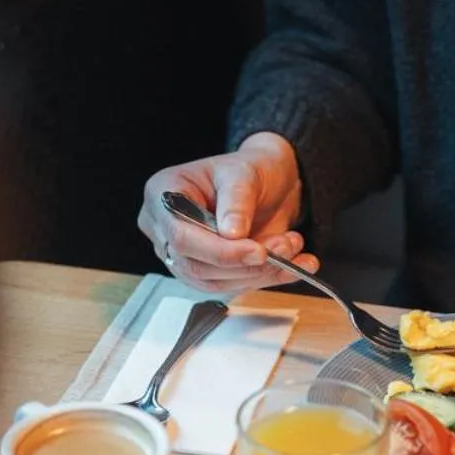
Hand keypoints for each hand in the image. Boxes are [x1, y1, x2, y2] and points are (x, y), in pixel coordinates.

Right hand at [138, 132, 319, 295]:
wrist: (266, 181)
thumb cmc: (248, 169)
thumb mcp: (244, 172)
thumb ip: (237, 200)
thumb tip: (232, 234)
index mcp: (162, 194)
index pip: (180, 236)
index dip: (218, 251)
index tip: (257, 251)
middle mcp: (165, 228)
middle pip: (195, 265)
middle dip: (243, 264)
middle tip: (284, 248)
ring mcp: (183, 254)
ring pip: (214, 282)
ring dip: (259, 273)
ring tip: (292, 247)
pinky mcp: (205, 273)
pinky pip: (231, 286)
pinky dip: (264, 279)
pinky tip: (292, 266)